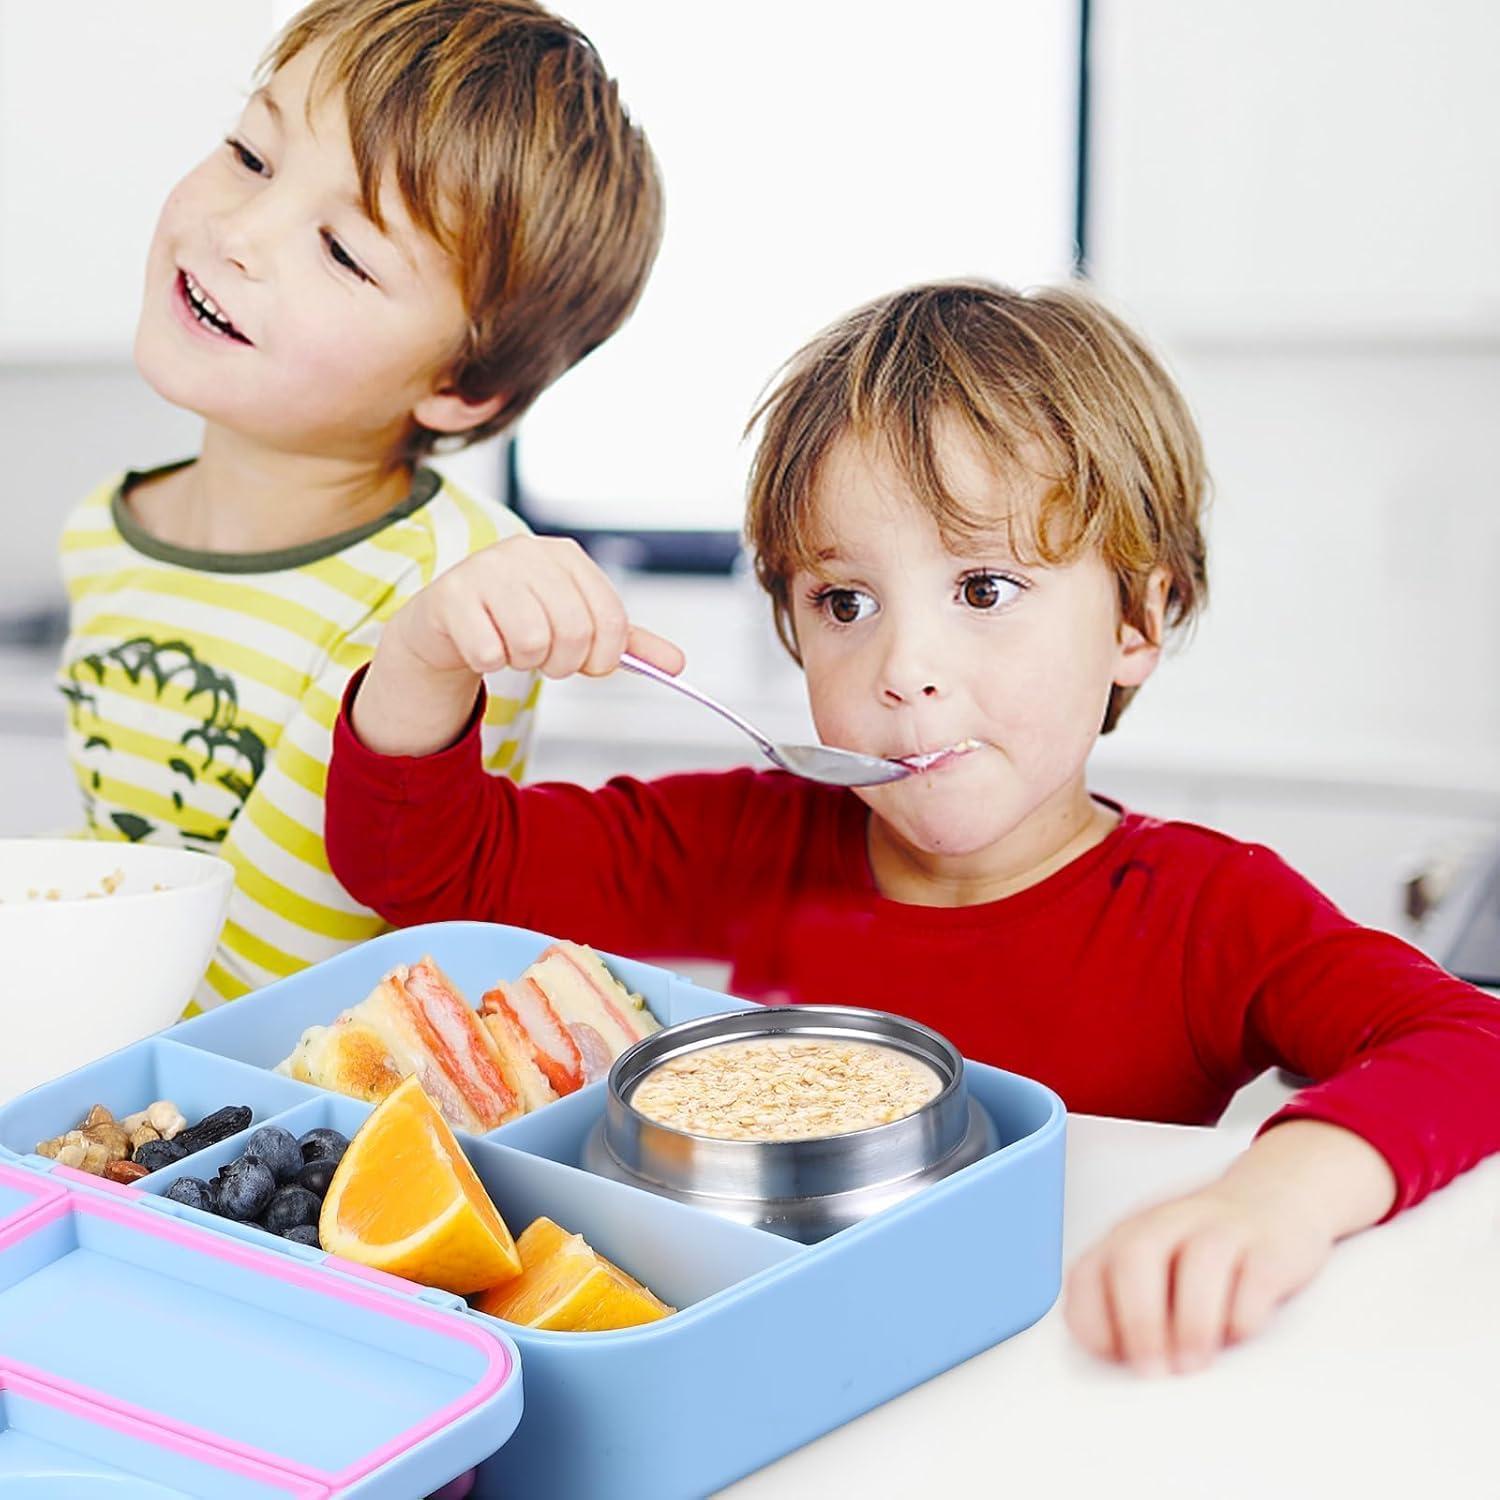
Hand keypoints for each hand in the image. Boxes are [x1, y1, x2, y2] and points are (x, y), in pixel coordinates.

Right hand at [356, 535, 683, 755]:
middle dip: (561, 663)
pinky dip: (488, 664)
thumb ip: (626, 644)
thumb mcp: (577, 628)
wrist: (446, 625)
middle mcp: (528, 552)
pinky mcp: (451, 594)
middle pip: (574, 633)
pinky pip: (489, 653)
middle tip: (542, 658)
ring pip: (532, 644)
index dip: (603, 658)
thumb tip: (676, 665)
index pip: (610, 620)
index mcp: (567, 556)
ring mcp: (486, 568)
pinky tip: (480, 644)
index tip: (587, 663)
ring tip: (510, 647)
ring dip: (523, 663)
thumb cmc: (517, 621)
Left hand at [1062, 1180, 1335, 1374]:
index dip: (1092, 1318)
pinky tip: (1239, 1334)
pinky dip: (1245, 1314)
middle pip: (1136, 1256)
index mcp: (1129, 1235)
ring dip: (1193, 1323)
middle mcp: (1168, 1223)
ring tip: (1193, 1365)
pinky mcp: (1270, 1246)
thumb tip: (1125, 1366)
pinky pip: (1256, 1277)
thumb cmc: (1204, 1252)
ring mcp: (1221, 1228)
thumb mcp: (1156, 1267)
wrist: (1274, 1197)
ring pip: (1201, 1260)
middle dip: (1139, 1320)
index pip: (1086, 1273)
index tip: (1112, 1358)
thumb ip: (1131, 1305)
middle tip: (1152, 1372)